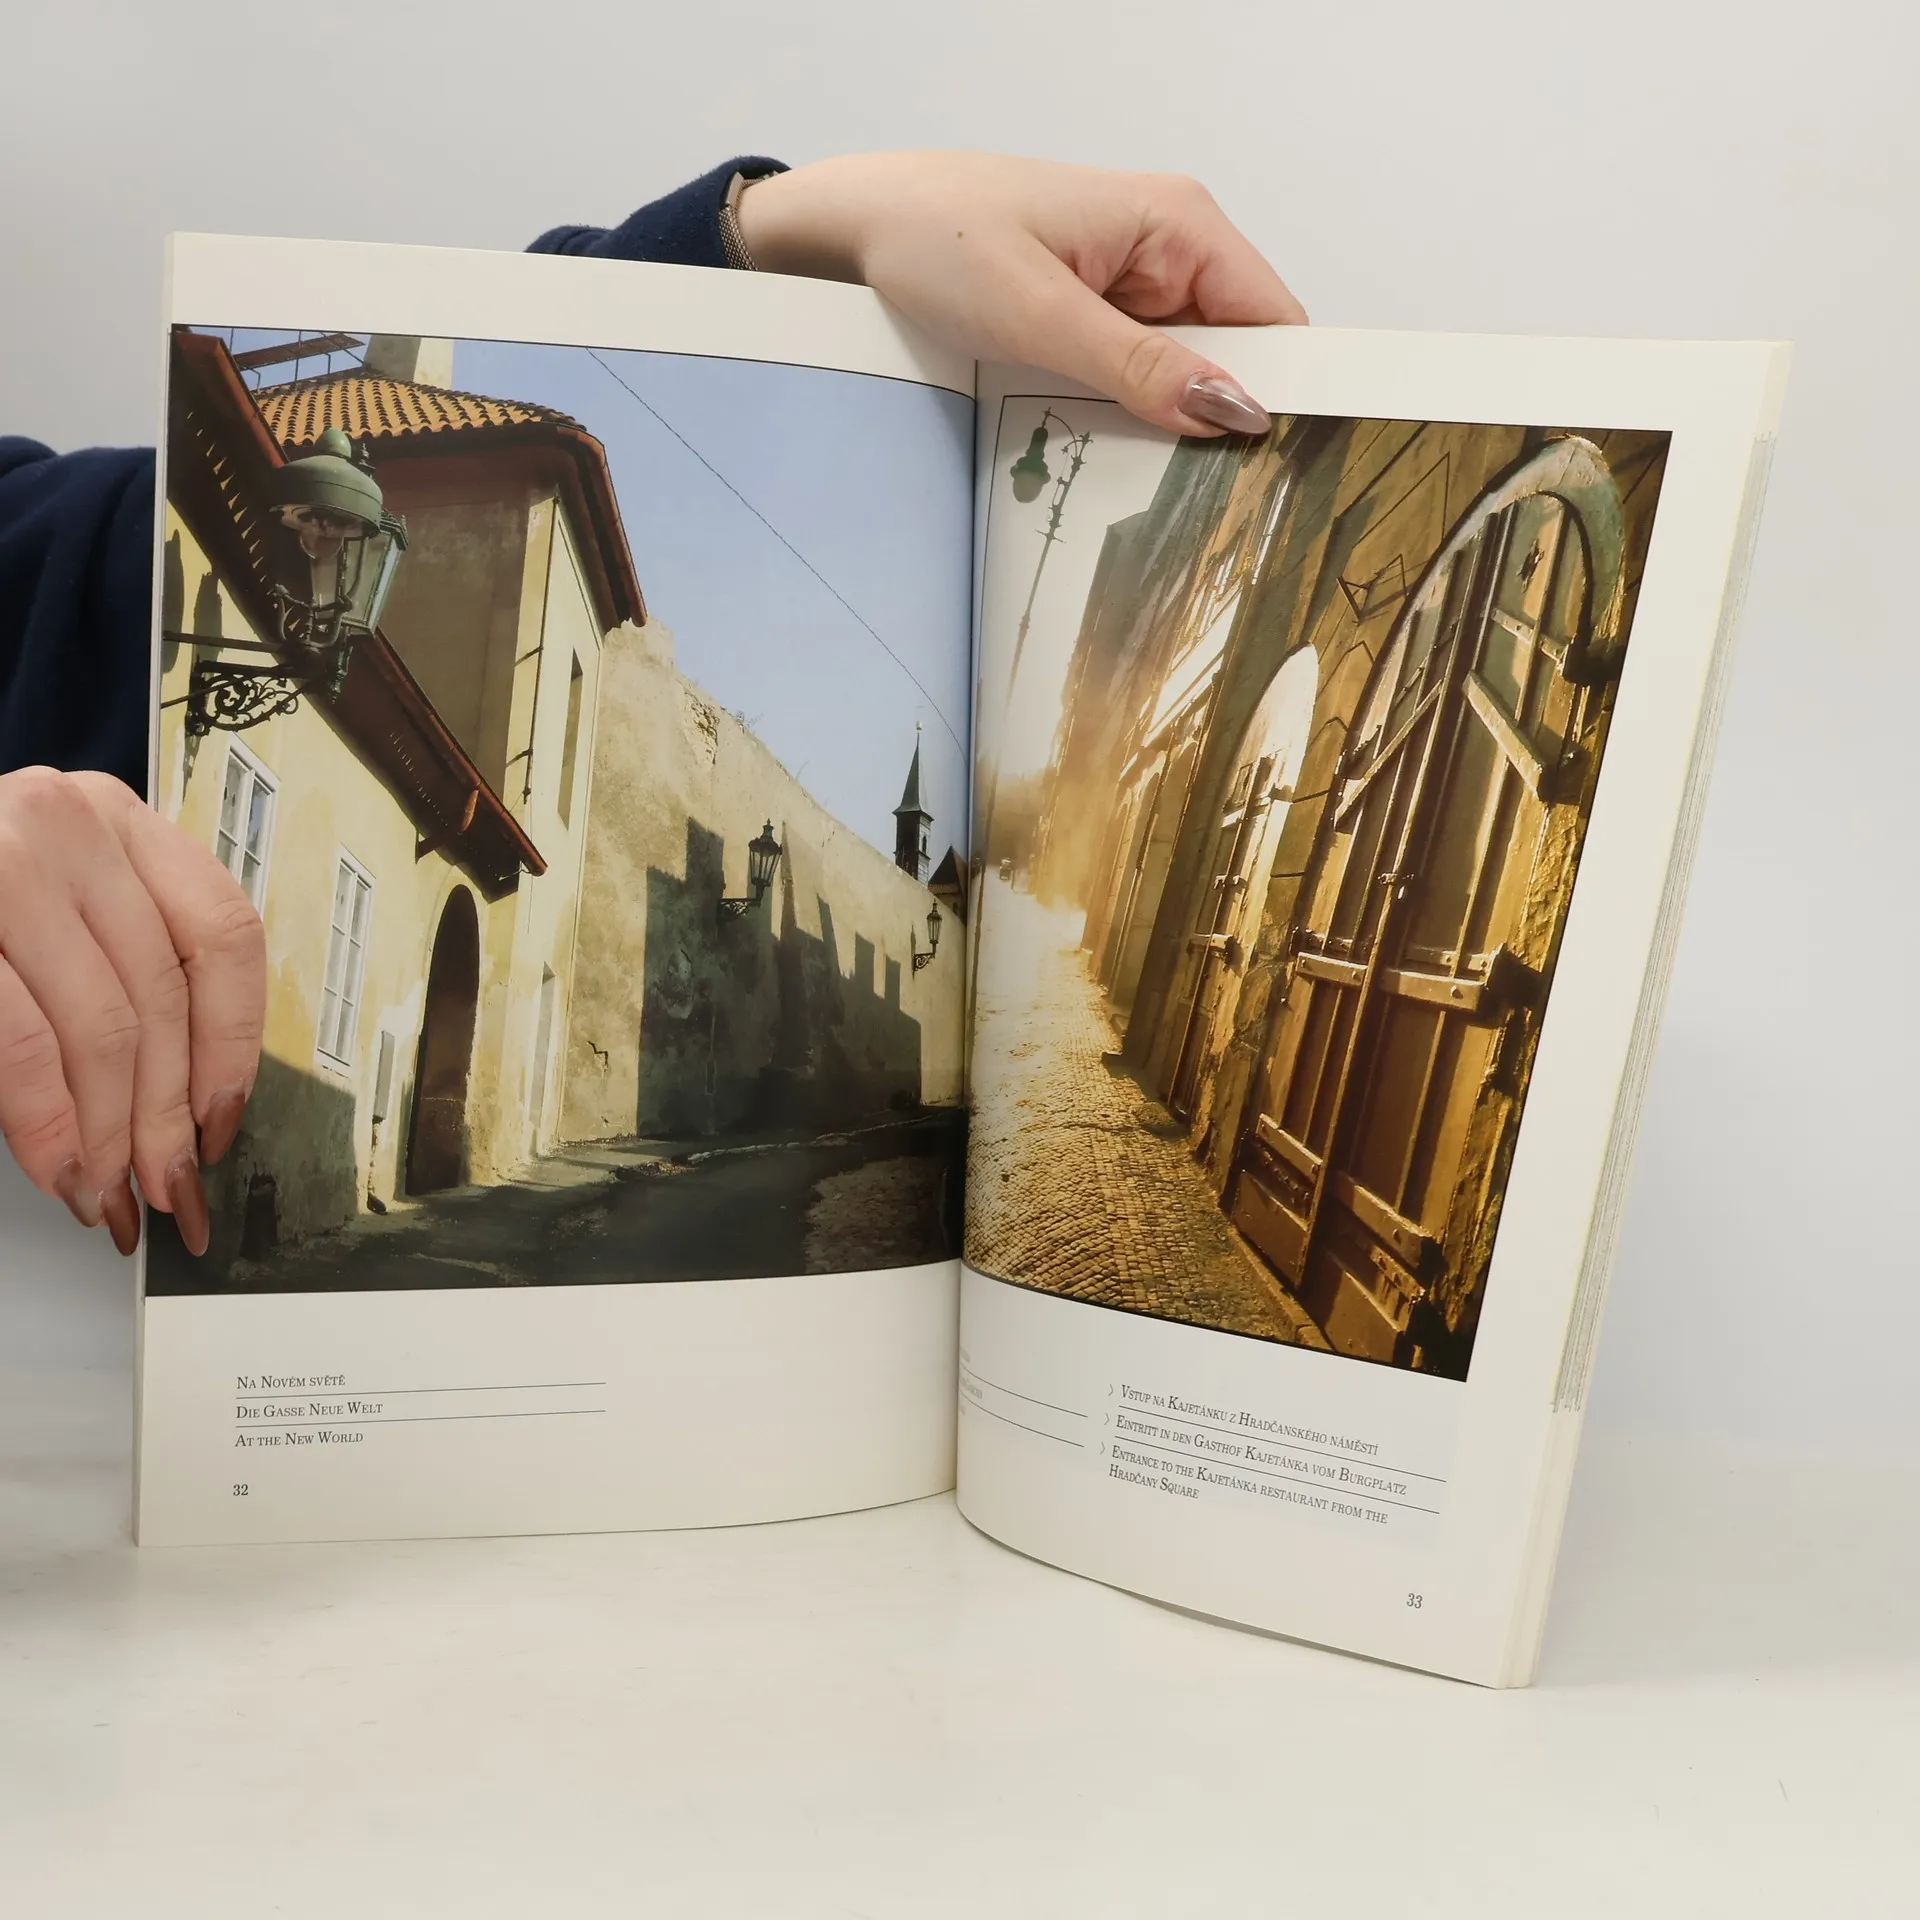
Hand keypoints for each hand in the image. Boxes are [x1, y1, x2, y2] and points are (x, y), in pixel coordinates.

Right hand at [0, 769, 264, 1255]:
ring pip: (101, 1027)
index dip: (233, 1043)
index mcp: (119, 821)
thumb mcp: (58, 909)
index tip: (221, 1117)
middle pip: (163, 995)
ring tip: (111, 1191)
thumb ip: (122, 970)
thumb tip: (183, 1104)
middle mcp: (68, 827)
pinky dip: (49, 1122)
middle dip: (168, 1113)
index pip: (224, 937)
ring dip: (112, 1131)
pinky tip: (62, 1167)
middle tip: (167, 1183)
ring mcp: (5, 865)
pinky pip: (23, 1042)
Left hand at [736, 152, 1305, 436]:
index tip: (1282, 474)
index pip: (1278, 321)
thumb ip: (1138, 367)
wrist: (851, 227)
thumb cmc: (934, 236)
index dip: (1288, 395)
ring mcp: (1133, 287)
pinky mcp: (1095, 317)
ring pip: (1186, 377)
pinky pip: (1138, 378)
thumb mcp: (1038, 312)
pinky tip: (1111, 455)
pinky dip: (1129, 417)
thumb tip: (1233, 412)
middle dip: (1224, 423)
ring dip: (1171, 428)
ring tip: (1156, 488)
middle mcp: (1169, 250)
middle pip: (1238, 356)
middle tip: (1210, 504)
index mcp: (1179, 223)